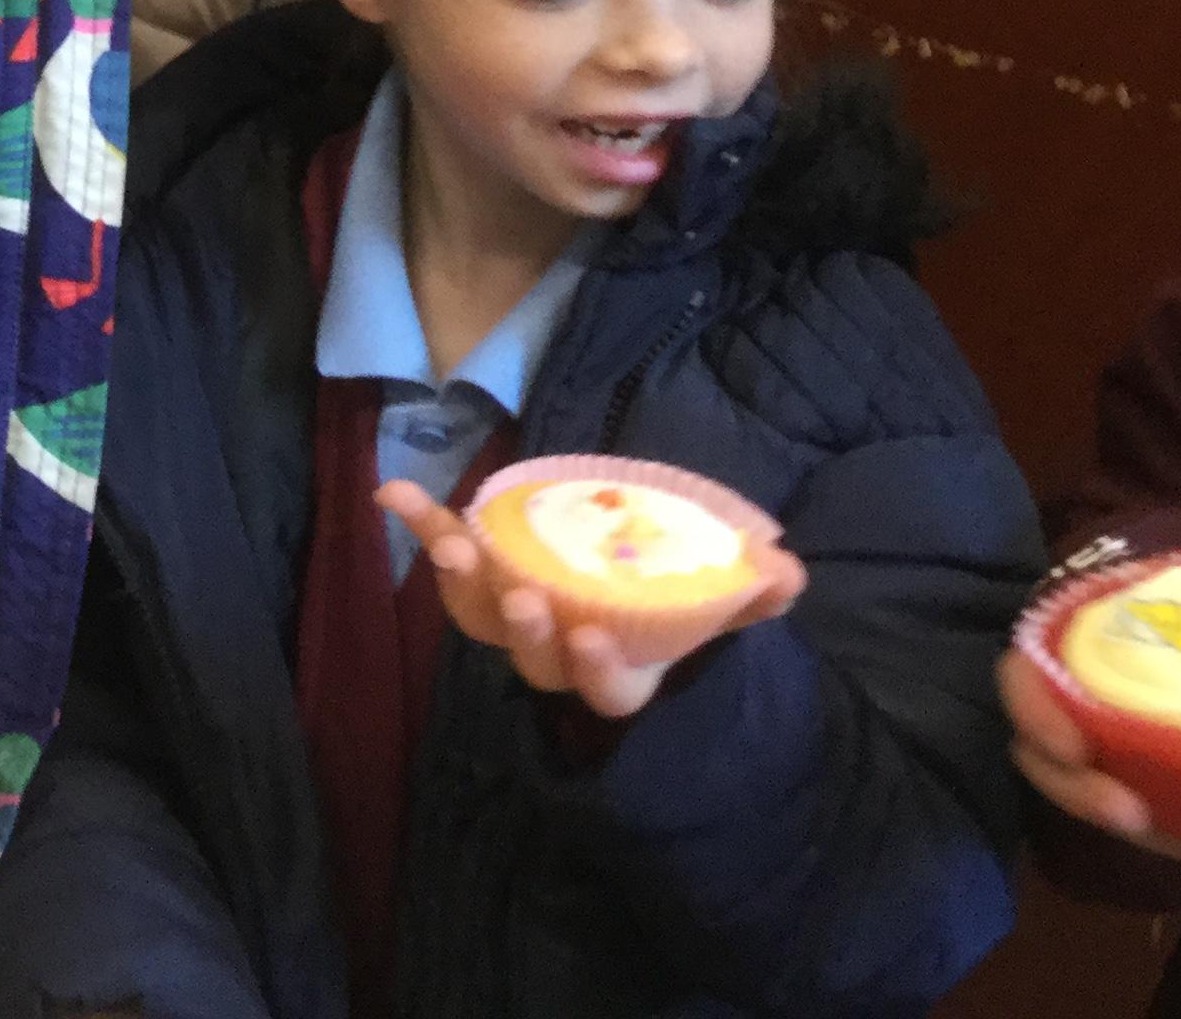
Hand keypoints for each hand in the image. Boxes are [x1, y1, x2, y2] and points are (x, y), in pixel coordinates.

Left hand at [384, 481, 807, 719]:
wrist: (624, 593)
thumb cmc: (670, 608)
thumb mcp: (717, 602)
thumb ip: (750, 593)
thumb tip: (788, 573)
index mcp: (616, 670)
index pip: (605, 688)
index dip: (598, 668)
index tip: (593, 636)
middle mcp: (555, 654)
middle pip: (531, 657)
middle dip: (527, 630)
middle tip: (526, 598)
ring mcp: (512, 619)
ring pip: (480, 616)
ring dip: (462, 581)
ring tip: (453, 546)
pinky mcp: (482, 578)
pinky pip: (448, 554)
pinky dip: (422, 525)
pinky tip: (391, 492)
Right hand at [997, 638, 1180, 873]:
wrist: (1179, 604)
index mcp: (1065, 642)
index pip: (1021, 680)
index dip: (1037, 715)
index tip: (1075, 747)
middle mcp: (1064, 699)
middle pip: (1047, 759)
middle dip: (1082, 795)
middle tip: (1132, 814)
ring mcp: (1090, 742)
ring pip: (1092, 800)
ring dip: (1147, 831)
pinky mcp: (1121, 772)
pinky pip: (1138, 811)